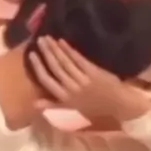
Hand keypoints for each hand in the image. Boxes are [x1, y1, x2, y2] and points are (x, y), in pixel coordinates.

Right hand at [30, 37, 150, 121]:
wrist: (118, 105)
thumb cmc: (95, 109)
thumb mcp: (72, 111)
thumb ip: (53, 106)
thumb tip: (34, 102)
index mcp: (65, 99)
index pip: (47, 81)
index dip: (38, 67)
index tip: (31, 54)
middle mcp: (72, 89)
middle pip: (55, 68)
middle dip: (46, 53)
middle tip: (39, 40)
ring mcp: (83, 79)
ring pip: (65, 62)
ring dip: (55, 49)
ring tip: (48, 38)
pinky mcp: (93, 72)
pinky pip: (78, 59)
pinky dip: (69, 50)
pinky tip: (63, 42)